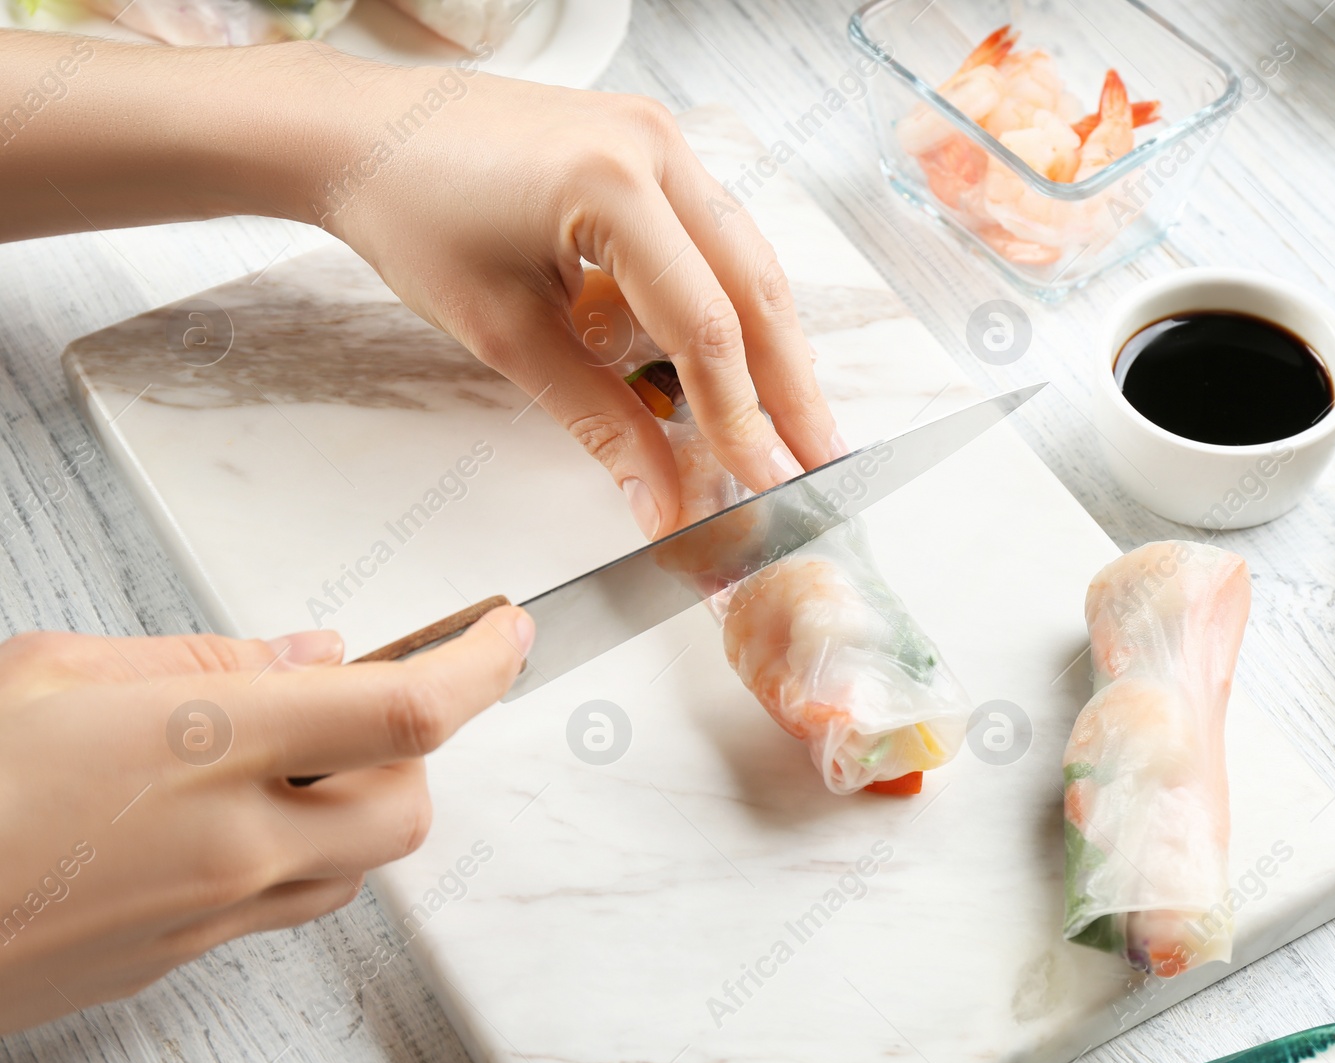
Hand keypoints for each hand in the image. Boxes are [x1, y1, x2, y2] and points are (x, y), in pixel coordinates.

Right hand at [0, 605, 531, 1033]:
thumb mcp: (58, 671)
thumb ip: (206, 661)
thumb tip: (311, 654)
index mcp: (207, 748)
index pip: (408, 711)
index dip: (482, 667)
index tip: (508, 633)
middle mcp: (232, 847)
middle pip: (408, 807)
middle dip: (415, 750)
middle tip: (369, 697)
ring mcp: (208, 918)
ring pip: (356, 867)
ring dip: (360, 804)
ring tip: (292, 754)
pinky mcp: (176, 962)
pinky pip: (287, 909)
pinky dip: (298, 854)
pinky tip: (237, 816)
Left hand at [312, 59, 844, 535]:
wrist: (361, 134)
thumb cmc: (411, 216)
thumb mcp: (506, 335)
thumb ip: (598, 420)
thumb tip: (660, 502)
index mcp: (612, 185)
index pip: (704, 325)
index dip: (741, 416)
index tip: (765, 481)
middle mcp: (654, 146)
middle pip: (753, 285)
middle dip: (790, 382)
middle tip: (820, 457)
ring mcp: (658, 136)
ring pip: (746, 256)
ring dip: (771, 341)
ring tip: (795, 420)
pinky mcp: (648, 145)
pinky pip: (712, 231)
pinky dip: (729, 298)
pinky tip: (741, 357)